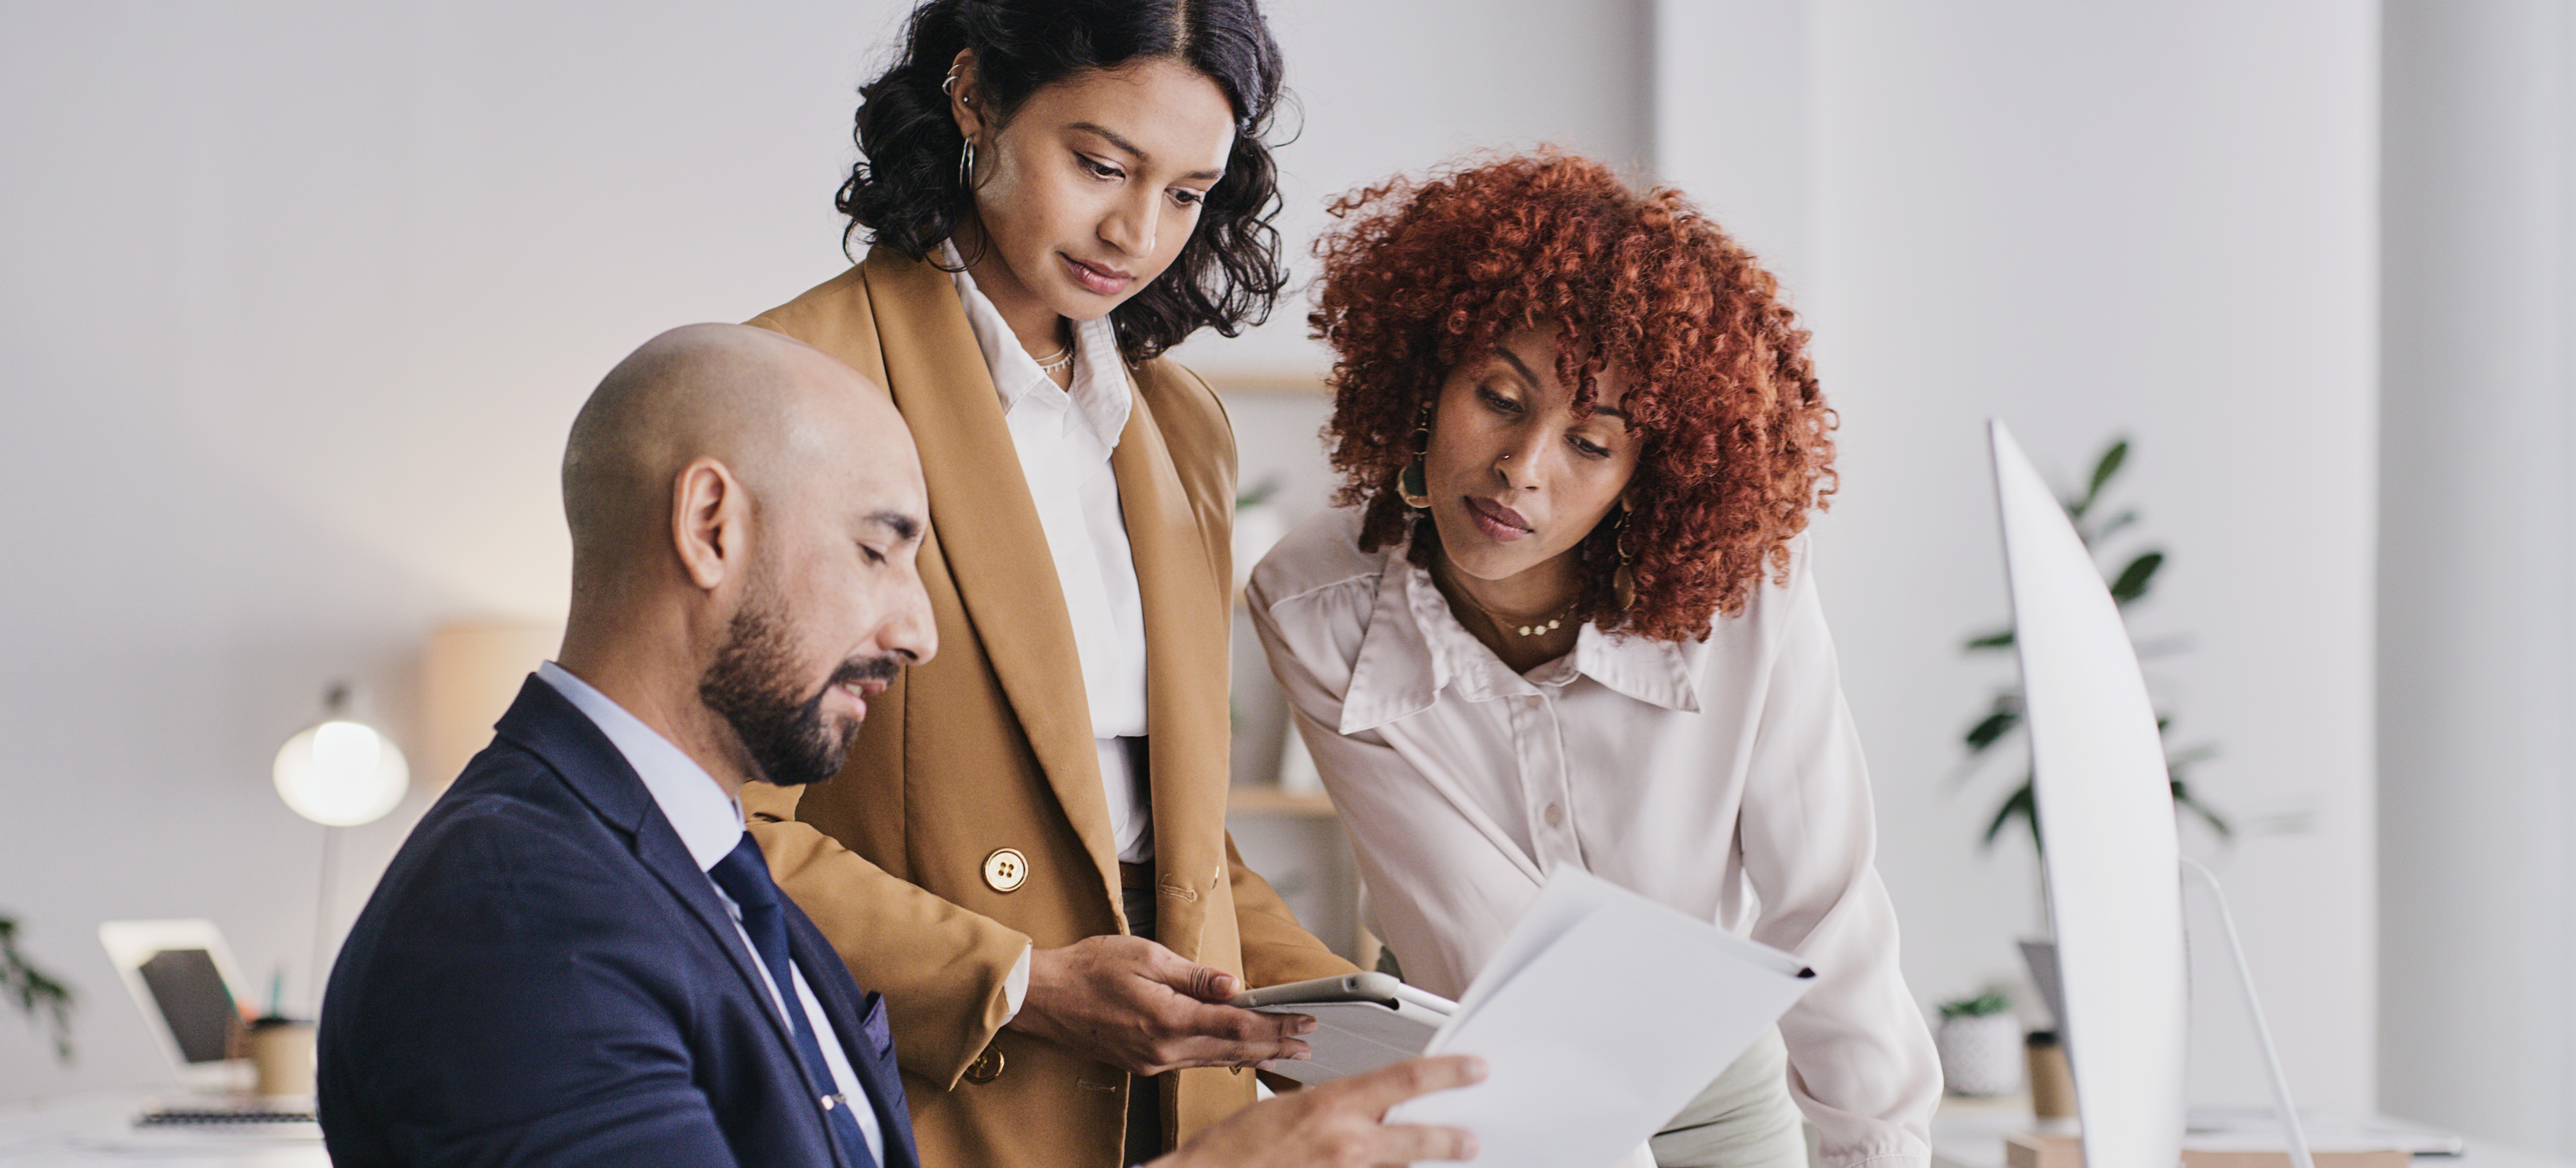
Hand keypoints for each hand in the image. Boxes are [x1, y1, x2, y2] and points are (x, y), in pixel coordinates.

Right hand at [1006, 935, 1316, 1074]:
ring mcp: (1153, 1061)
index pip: (1236, 1026)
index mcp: (1167, 1019)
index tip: (1304, 1020)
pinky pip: (1194, 1063)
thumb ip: (1192, 975)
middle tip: (1309, 1041)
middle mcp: (1163, 1049)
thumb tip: (1232, 984)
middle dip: (1275, 1045)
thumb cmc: (1088, 968)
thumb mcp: (1144, 955)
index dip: (1275, 1024)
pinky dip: (1224, 1058)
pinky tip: (1239, 1055)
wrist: (1043, 997)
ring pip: (1216, 1061)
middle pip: (1233, 1050)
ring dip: (1254, 1056)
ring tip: (1285, 1052)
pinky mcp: (1144, 1063)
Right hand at [1147, 1055, 1485, 1167]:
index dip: (1447, 1072)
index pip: (1404, 1080)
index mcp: (1330, 1106)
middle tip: (1471, 1140)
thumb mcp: (1284, 1111)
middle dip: (1449, 1139)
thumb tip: (1362, 1114)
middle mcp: (1344, 1143)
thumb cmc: (1230, 1150)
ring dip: (1409, 1165)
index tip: (1474, 1069)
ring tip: (1424, 1162)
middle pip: (1417, 1138)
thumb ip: (1331, 1110)